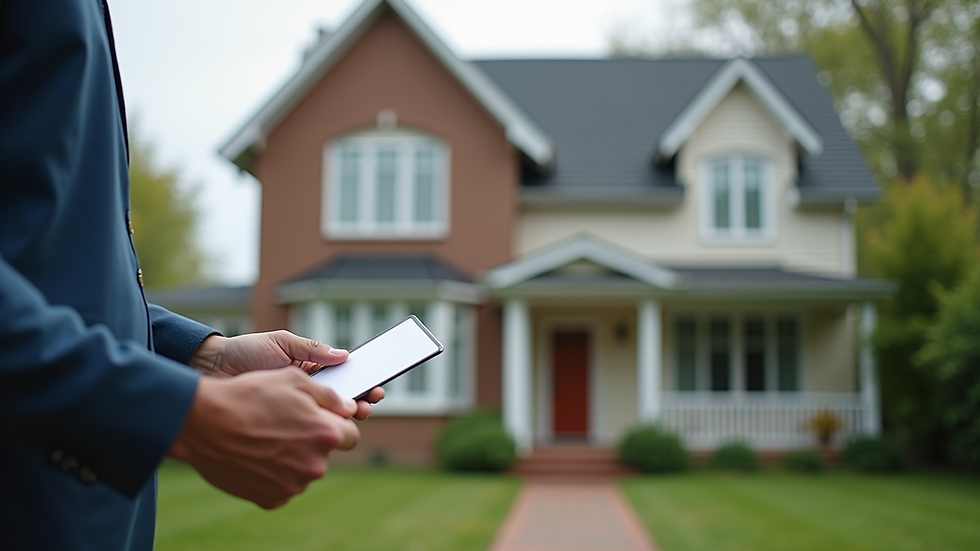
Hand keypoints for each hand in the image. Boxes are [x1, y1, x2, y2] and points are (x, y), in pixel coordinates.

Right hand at [169, 368, 358, 508]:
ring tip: (265, 439)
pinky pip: (283, 486)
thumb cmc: (249, 395)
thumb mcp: (294, 380)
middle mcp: (314, 464)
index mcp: (325, 434)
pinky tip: (256, 456)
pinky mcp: (271, 499)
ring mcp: (293, 485)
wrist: (204, 423)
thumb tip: (350, 408)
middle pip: (325, 454)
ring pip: (304, 471)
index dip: (336, 426)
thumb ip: (329, 396)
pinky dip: (274, 475)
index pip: (351, 436)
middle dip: (312, 442)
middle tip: (285, 427)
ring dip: (293, 458)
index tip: (321, 421)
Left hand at [189, 330, 384, 419]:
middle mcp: (307, 390)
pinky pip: (305, 428)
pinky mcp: (282, 424)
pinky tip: (329, 428)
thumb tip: (344, 355)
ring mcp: (295, 408)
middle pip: (343, 399)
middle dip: (362, 400)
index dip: (364, 381)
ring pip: (328, 416)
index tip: (377, 384)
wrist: (212, 370)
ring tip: (357, 413)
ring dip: (346, 416)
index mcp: (311, 369)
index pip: (345, 377)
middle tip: (371, 401)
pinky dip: (320, 429)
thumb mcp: (282, 343)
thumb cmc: (246, 352)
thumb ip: (312, 349)